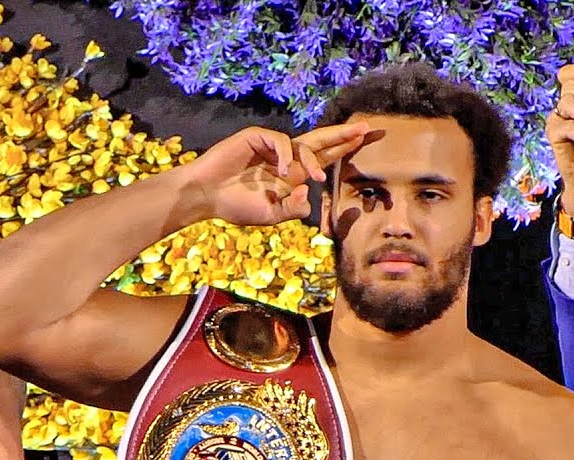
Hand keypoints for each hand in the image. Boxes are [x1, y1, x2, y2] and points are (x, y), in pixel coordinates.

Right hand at [184, 123, 367, 226]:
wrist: (206, 197)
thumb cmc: (237, 206)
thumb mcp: (272, 215)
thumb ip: (294, 209)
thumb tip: (309, 192)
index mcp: (294, 174)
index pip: (325, 158)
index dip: (344, 149)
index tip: (363, 141)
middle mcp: (287, 158)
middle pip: (322, 142)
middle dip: (344, 136)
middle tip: (367, 129)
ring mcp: (272, 146)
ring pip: (304, 144)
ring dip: (315, 161)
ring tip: (316, 178)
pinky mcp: (256, 138)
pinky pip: (280, 141)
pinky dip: (286, 154)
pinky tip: (284, 170)